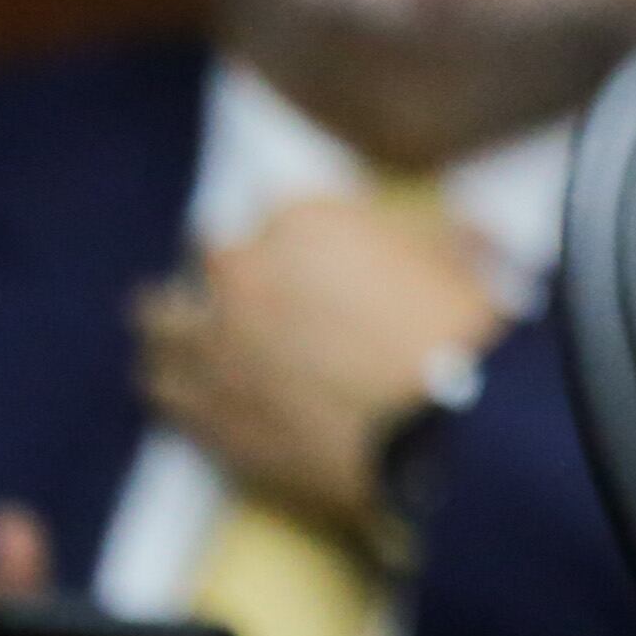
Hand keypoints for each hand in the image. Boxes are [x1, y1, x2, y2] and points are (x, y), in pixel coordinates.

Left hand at [133, 194, 501, 536]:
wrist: (434, 433)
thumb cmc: (457, 336)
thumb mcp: (466, 261)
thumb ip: (452, 235)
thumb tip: (475, 232)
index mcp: (302, 222)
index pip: (268, 202)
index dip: (288, 230)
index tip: (302, 250)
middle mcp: (241, 272)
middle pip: (202, 253)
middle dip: (224, 268)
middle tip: (249, 289)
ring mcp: (213, 344)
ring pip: (159, 322)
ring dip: (174, 323)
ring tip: (189, 336)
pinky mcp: (205, 412)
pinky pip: (164, 390)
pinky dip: (176, 385)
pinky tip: (191, 389)